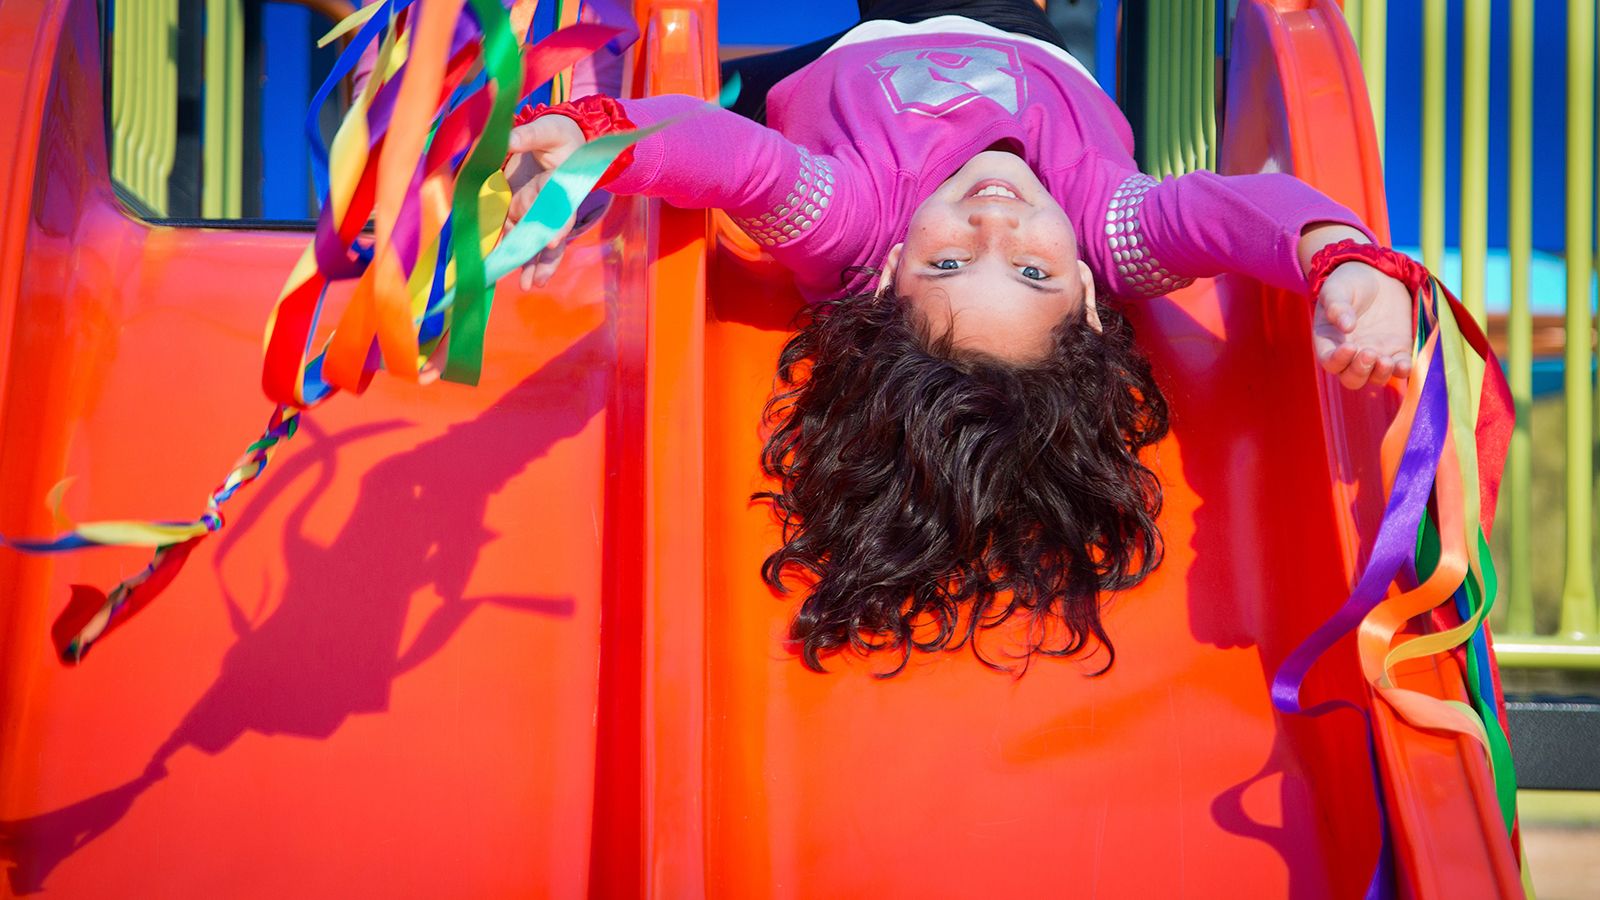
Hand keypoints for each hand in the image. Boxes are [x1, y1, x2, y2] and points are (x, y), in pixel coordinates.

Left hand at [504, 114, 587, 288]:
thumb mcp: (547, 132)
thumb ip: (529, 136)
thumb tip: (508, 138)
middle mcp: (551, 204)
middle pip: (551, 236)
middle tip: (536, 281)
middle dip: (544, 260)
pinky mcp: (520, 210)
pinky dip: (512, 251)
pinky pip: (516, 234)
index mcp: (562, 185)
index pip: (560, 209)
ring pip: (536, 243)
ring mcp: (535, 210)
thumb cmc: (558, 135)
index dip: (556, 227)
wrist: (557, 141)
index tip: (549, 244)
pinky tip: (505, 269)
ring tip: (528, 286)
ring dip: (531, 264)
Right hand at [1312, 260, 1414, 389]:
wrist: (1376, 276)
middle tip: (1370, 353)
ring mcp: (1375, 354)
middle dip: (1360, 371)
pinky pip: (1399, 369)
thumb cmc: (1348, 283)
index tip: (1350, 346)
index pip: (1330, 362)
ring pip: (1375, 378)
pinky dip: (1402, 371)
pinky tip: (1404, 365)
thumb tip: (1346, 326)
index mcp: (1330, 342)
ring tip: (1386, 360)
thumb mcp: (1337, 290)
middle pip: (1352, 378)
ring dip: (1381, 374)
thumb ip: (1337, 306)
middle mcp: (1351, 355)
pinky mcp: (1397, 350)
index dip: (1338, 360)